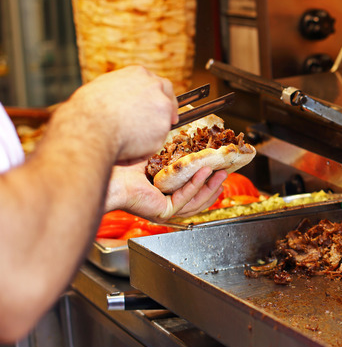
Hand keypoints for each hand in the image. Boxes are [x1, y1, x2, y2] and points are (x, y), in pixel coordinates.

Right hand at [61, 66, 178, 161]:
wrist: (90, 126)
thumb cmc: (87, 110)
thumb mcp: (100, 90)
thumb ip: (118, 93)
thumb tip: (117, 102)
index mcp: (137, 73)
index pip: (154, 81)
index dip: (155, 95)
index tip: (155, 105)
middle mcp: (154, 86)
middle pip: (167, 94)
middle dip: (168, 107)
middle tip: (168, 121)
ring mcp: (162, 106)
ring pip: (161, 121)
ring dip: (150, 133)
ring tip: (125, 144)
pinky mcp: (163, 127)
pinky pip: (154, 143)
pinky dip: (142, 150)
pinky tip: (125, 151)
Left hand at [105, 161, 227, 220]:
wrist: (110, 172)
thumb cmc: (124, 163)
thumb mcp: (157, 154)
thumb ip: (173, 151)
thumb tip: (187, 135)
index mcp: (162, 192)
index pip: (191, 191)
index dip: (207, 182)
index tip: (218, 171)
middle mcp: (163, 203)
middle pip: (198, 200)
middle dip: (214, 186)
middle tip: (225, 173)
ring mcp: (163, 209)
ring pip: (195, 202)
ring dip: (210, 187)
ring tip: (220, 173)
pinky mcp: (162, 211)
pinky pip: (185, 199)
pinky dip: (196, 185)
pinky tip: (204, 173)